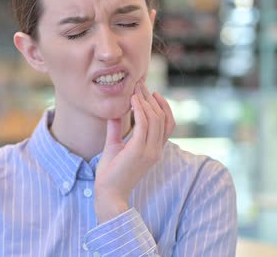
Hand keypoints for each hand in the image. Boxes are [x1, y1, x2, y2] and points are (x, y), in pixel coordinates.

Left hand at [94, 82, 175, 223]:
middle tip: (141, 84)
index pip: (168, 123)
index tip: (150, 92)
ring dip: (146, 101)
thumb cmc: (110, 173)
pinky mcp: (140, 151)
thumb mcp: (114, 146)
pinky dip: (140, 110)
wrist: (108, 193)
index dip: (163, 105)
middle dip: (153, 98)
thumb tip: (114, 113)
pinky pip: (145, 124)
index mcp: (154, 149)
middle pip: (163, 117)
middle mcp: (156, 150)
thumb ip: (116, 129)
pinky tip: (132, 100)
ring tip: (136, 89)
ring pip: (156, 118)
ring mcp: (150, 151)